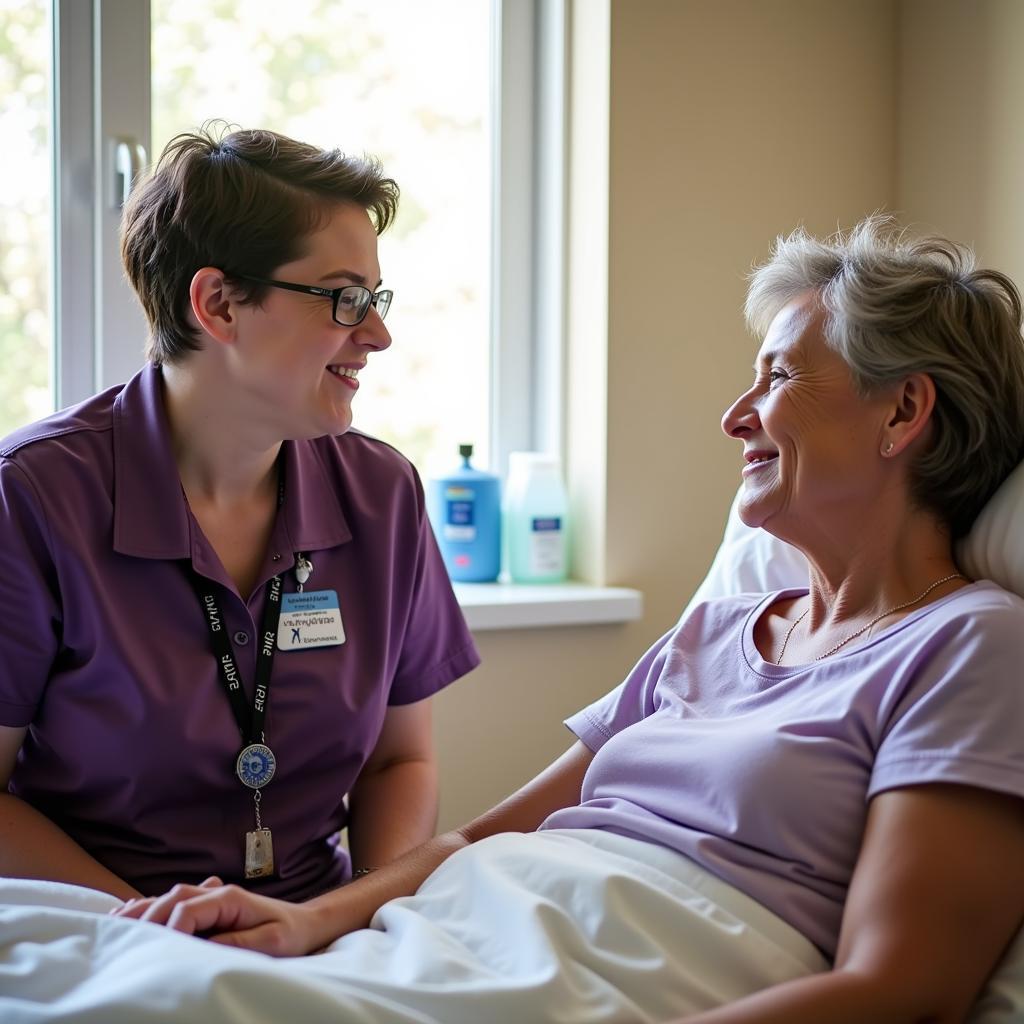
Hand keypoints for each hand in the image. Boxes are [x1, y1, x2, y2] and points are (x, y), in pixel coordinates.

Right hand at [112, 877, 324, 956]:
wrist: (306, 923)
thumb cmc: (290, 934)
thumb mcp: (270, 943)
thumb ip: (236, 943)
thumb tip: (201, 947)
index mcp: (231, 898)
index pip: (188, 909)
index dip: (171, 930)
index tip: (158, 953)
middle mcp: (217, 892)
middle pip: (173, 898)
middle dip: (147, 918)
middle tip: (122, 940)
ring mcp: (212, 897)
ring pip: (169, 897)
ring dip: (144, 911)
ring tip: (114, 925)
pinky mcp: (209, 907)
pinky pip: (174, 903)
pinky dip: (151, 908)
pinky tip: (128, 912)